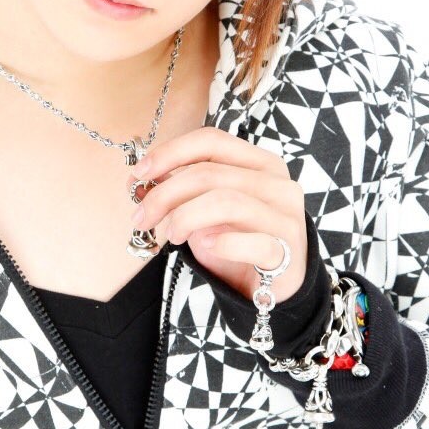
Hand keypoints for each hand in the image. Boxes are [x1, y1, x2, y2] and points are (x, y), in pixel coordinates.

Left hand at [125, 126, 307, 302]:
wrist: (274, 287)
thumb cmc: (239, 241)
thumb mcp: (209, 209)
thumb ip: (184, 190)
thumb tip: (141, 180)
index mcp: (260, 163)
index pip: (211, 141)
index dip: (171, 152)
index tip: (140, 173)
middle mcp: (277, 183)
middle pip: (210, 173)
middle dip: (165, 194)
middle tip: (141, 216)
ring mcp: (286, 217)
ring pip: (226, 202)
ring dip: (185, 217)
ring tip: (172, 235)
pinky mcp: (287, 251)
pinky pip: (252, 241)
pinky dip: (221, 243)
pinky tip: (204, 245)